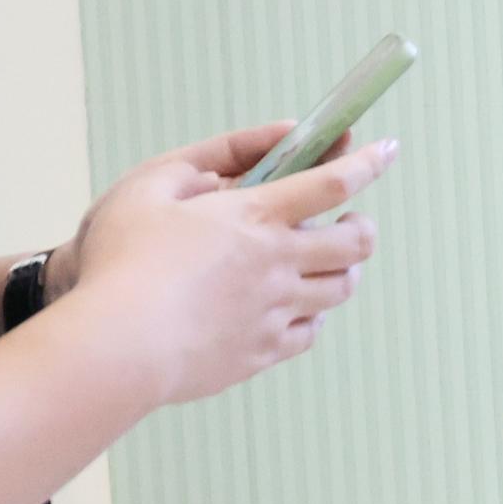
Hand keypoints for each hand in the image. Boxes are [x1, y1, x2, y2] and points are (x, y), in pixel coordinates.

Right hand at [56, 122, 396, 406]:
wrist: (114, 348)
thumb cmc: (119, 261)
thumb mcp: (148, 185)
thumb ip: (207, 159)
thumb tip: (255, 154)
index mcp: (254, 217)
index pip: (333, 181)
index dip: (368, 162)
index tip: (388, 150)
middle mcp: (278, 264)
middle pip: (356, 243)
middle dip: (362, 226)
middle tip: (350, 220)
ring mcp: (274, 312)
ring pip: (341, 290)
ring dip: (344, 271)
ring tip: (327, 264)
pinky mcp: (260, 353)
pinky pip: (309, 333)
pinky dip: (312, 316)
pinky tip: (295, 309)